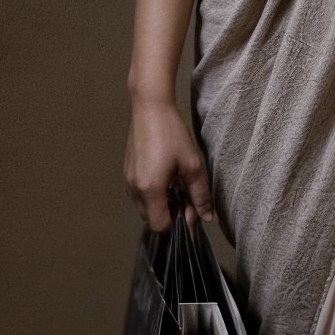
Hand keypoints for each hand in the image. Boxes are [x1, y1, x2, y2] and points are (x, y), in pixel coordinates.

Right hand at [124, 98, 214, 233]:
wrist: (150, 109)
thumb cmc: (172, 134)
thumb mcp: (192, 164)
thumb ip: (200, 195)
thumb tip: (207, 217)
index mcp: (150, 190)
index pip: (160, 226)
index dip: (177, 223)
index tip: (189, 208)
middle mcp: (134, 189)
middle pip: (150, 219)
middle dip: (169, 214)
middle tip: (184, 194)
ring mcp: (127, 181)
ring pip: (144, 208)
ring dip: (160, 204)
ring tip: (174, 183)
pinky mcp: (126, 172)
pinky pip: (138, 195)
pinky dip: (151, 194)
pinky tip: (164, 176)